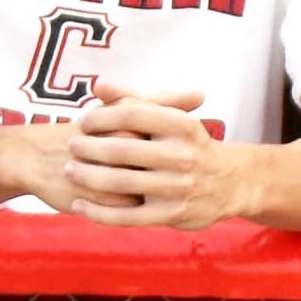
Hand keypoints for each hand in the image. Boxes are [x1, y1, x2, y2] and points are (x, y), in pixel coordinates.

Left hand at [52, 87, 263, 228]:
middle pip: (122, 149)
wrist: (230, 183)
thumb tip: (98, 85)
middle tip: (71, 145)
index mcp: (183, 125)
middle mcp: (183, 156)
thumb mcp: (172, 118)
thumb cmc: (188, 145)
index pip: (132, 114)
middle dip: (89, 147)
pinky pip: (127, 216)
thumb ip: (134, 99)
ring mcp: (177, 188)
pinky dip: (98, 212)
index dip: (101, 116)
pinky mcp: (171, 215)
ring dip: (89, 176)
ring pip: (121, 183)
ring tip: (70, 169)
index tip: (84, 121)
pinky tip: (78, 204)